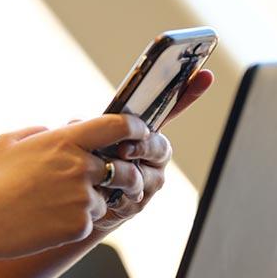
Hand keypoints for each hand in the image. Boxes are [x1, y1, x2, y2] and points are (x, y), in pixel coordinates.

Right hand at [0, 113, 150, 259]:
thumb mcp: (7, 142)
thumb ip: (38, 131)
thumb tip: (52, 130)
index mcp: (66, 141)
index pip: (118, 126)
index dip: (135, 128)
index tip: (139, 133)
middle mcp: (80, 166)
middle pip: (123, 170)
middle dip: (122, 177)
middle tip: (113, 184)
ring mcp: (82, 197)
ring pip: (104, 199)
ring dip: (90, 202)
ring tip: (54, 206)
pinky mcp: (79, 225)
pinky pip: (88, 221)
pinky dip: (73, 223)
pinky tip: (46, 223)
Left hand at [92, 68, 214, 233]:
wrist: (71, 201)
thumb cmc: (79, 162)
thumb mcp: (79, 137)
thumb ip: (85, 127)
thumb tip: (77, 123)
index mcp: (140, 131)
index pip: (168, 109)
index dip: (189, 92)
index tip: (205, 74)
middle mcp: (150, 154)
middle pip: (161, 146)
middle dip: (144, 147)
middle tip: (124, 149)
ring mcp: (148, 179)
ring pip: (152, 175)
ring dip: (128, 174)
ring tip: (107, 175)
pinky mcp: (137, 203)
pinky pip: (137, 197)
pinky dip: (119, 195)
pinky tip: (105, 194)